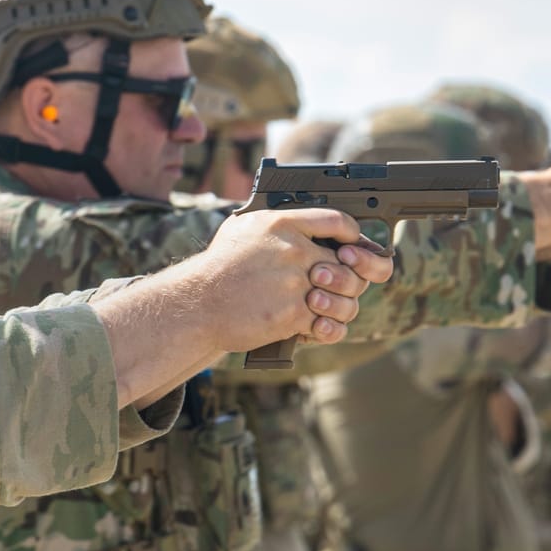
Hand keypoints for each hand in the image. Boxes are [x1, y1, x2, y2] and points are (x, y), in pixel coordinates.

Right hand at [202, 207, 394, 350]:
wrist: (197, 305)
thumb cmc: (219, 267)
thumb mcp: (244, 227)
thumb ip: (277, 223)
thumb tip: (303, 222)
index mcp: (283, 223)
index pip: (338, 221)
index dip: (353, 236)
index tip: (350, 246)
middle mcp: (294, 250)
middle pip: (350, 264)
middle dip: (350, 278)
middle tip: (336, 286)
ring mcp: (296, 283)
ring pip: (347, 297)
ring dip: (341, 306)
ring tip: (324, 308)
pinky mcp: (293, 314)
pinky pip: (330, 324)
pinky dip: (326, 329)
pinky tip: (317, 327)